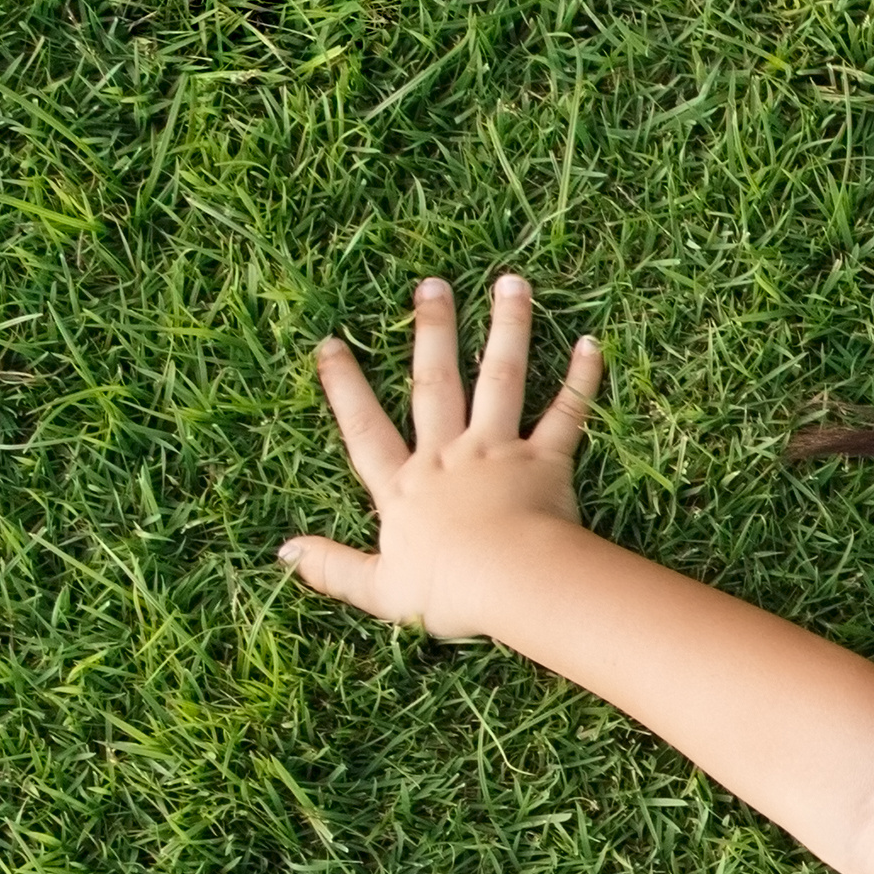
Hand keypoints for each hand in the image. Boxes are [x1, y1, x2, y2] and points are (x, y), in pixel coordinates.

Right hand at [279, 272, 605, 639]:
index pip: (364, 428)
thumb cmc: (446, 590)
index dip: (344, 387)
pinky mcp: (546, 460)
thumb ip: (331, 567)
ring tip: (512, 283)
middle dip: (432, 331)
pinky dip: (581, 379)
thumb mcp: (377, 588)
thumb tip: (282, 551)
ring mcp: (498, 451)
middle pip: (436, 383)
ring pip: (501, 378)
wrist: (509, 583)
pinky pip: (567, 413)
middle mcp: (448, 456)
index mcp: (404, 487)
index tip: (330, 344)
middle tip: (433, 284)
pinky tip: (591, 344)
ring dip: (507, 328)